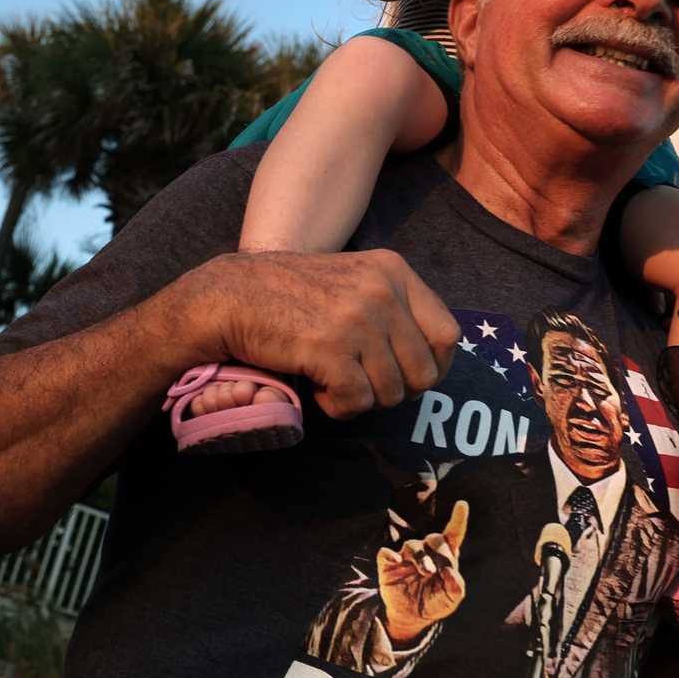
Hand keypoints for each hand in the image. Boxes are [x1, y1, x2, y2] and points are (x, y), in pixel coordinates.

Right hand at [176, 249, 460, 420]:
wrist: (230, 296)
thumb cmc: (289, 295)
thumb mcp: (354, 280)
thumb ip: (393, 306)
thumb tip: (432, 360)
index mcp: (394, 271)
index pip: (448, 334)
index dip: (434, 368)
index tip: (408, 379)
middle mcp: (382, 291)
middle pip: (423, 373)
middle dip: (393, 390)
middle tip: (360, 382)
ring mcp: (358, 319)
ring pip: (390, 393)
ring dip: (361, 399)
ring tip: (332, 380)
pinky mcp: (330, 348)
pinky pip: (357, 402)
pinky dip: (338, 407)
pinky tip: (318, 389)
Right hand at [378, 501, 468, 645]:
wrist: (411, 618)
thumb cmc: (434, 603)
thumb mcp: (451, 599)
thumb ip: (456, 586)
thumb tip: (450, 570)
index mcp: (444, 557)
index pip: (452, 534)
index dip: (458, 519)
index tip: (462, 504)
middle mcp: (426, 552)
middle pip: (434, 538)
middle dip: (440, 552)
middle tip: (437, 571)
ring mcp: (406, 556)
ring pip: (412, 545)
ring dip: (421, 558)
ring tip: (426, 572)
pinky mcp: (389, 564)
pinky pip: (386, 553)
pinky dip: (389, 555)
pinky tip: (395, 560)